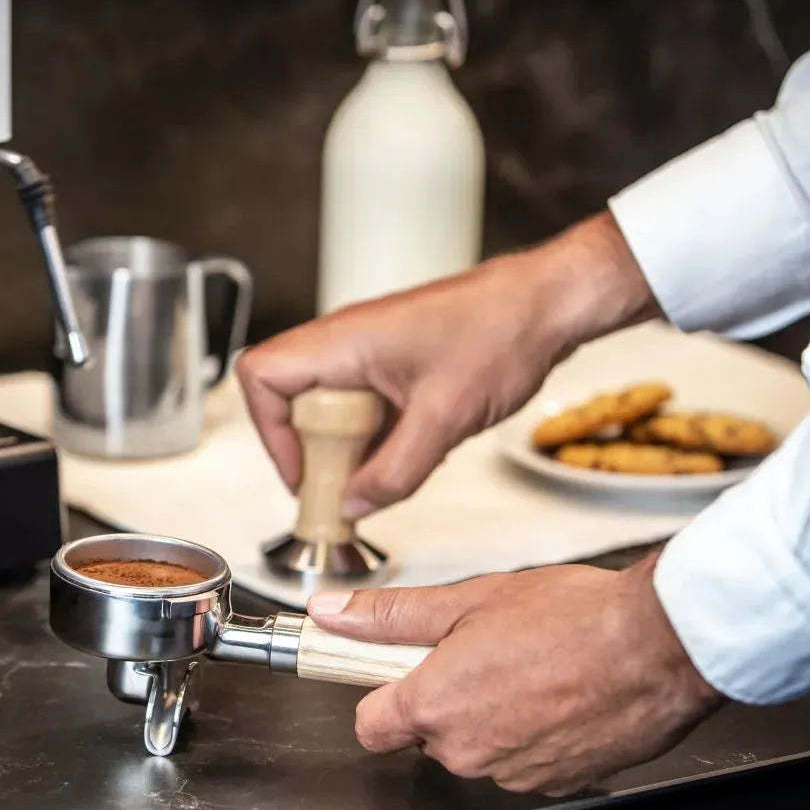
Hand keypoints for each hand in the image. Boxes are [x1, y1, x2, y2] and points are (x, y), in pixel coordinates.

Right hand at [236, 212, 657, 517]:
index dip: (271, 432)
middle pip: (288, 398)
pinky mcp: (394, 362)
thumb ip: (393, 472)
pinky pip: (361, 405)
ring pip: (326, 405)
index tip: (304, 472)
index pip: (261, 377)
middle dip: (309, 449)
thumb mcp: (443, 421)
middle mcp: (347, 341)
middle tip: (339, 484)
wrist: (548, 304)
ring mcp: (369, 351)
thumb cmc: (501, 331)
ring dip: (343, 446)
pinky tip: (406, 455)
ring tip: (374, 475)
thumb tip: (355, 505)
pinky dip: (372, 437)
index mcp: (342, 341)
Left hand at [306, 555, 723, 795]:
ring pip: (480, 745)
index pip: (371, 726)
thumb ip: (391, 615)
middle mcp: (469, 750)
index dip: (381, 695)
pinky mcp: (559, 783)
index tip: (395, 672)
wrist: (661, 646)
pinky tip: (560, 691)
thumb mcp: (468, 599)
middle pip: (430, 732)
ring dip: (494, 713)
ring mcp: (516, 773)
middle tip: (483, 650)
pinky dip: (535, 731)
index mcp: (435, 705)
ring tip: (531, 665)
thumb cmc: (575, 619)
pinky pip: (526, 759)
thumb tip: (333, 614)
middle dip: (446, 695)